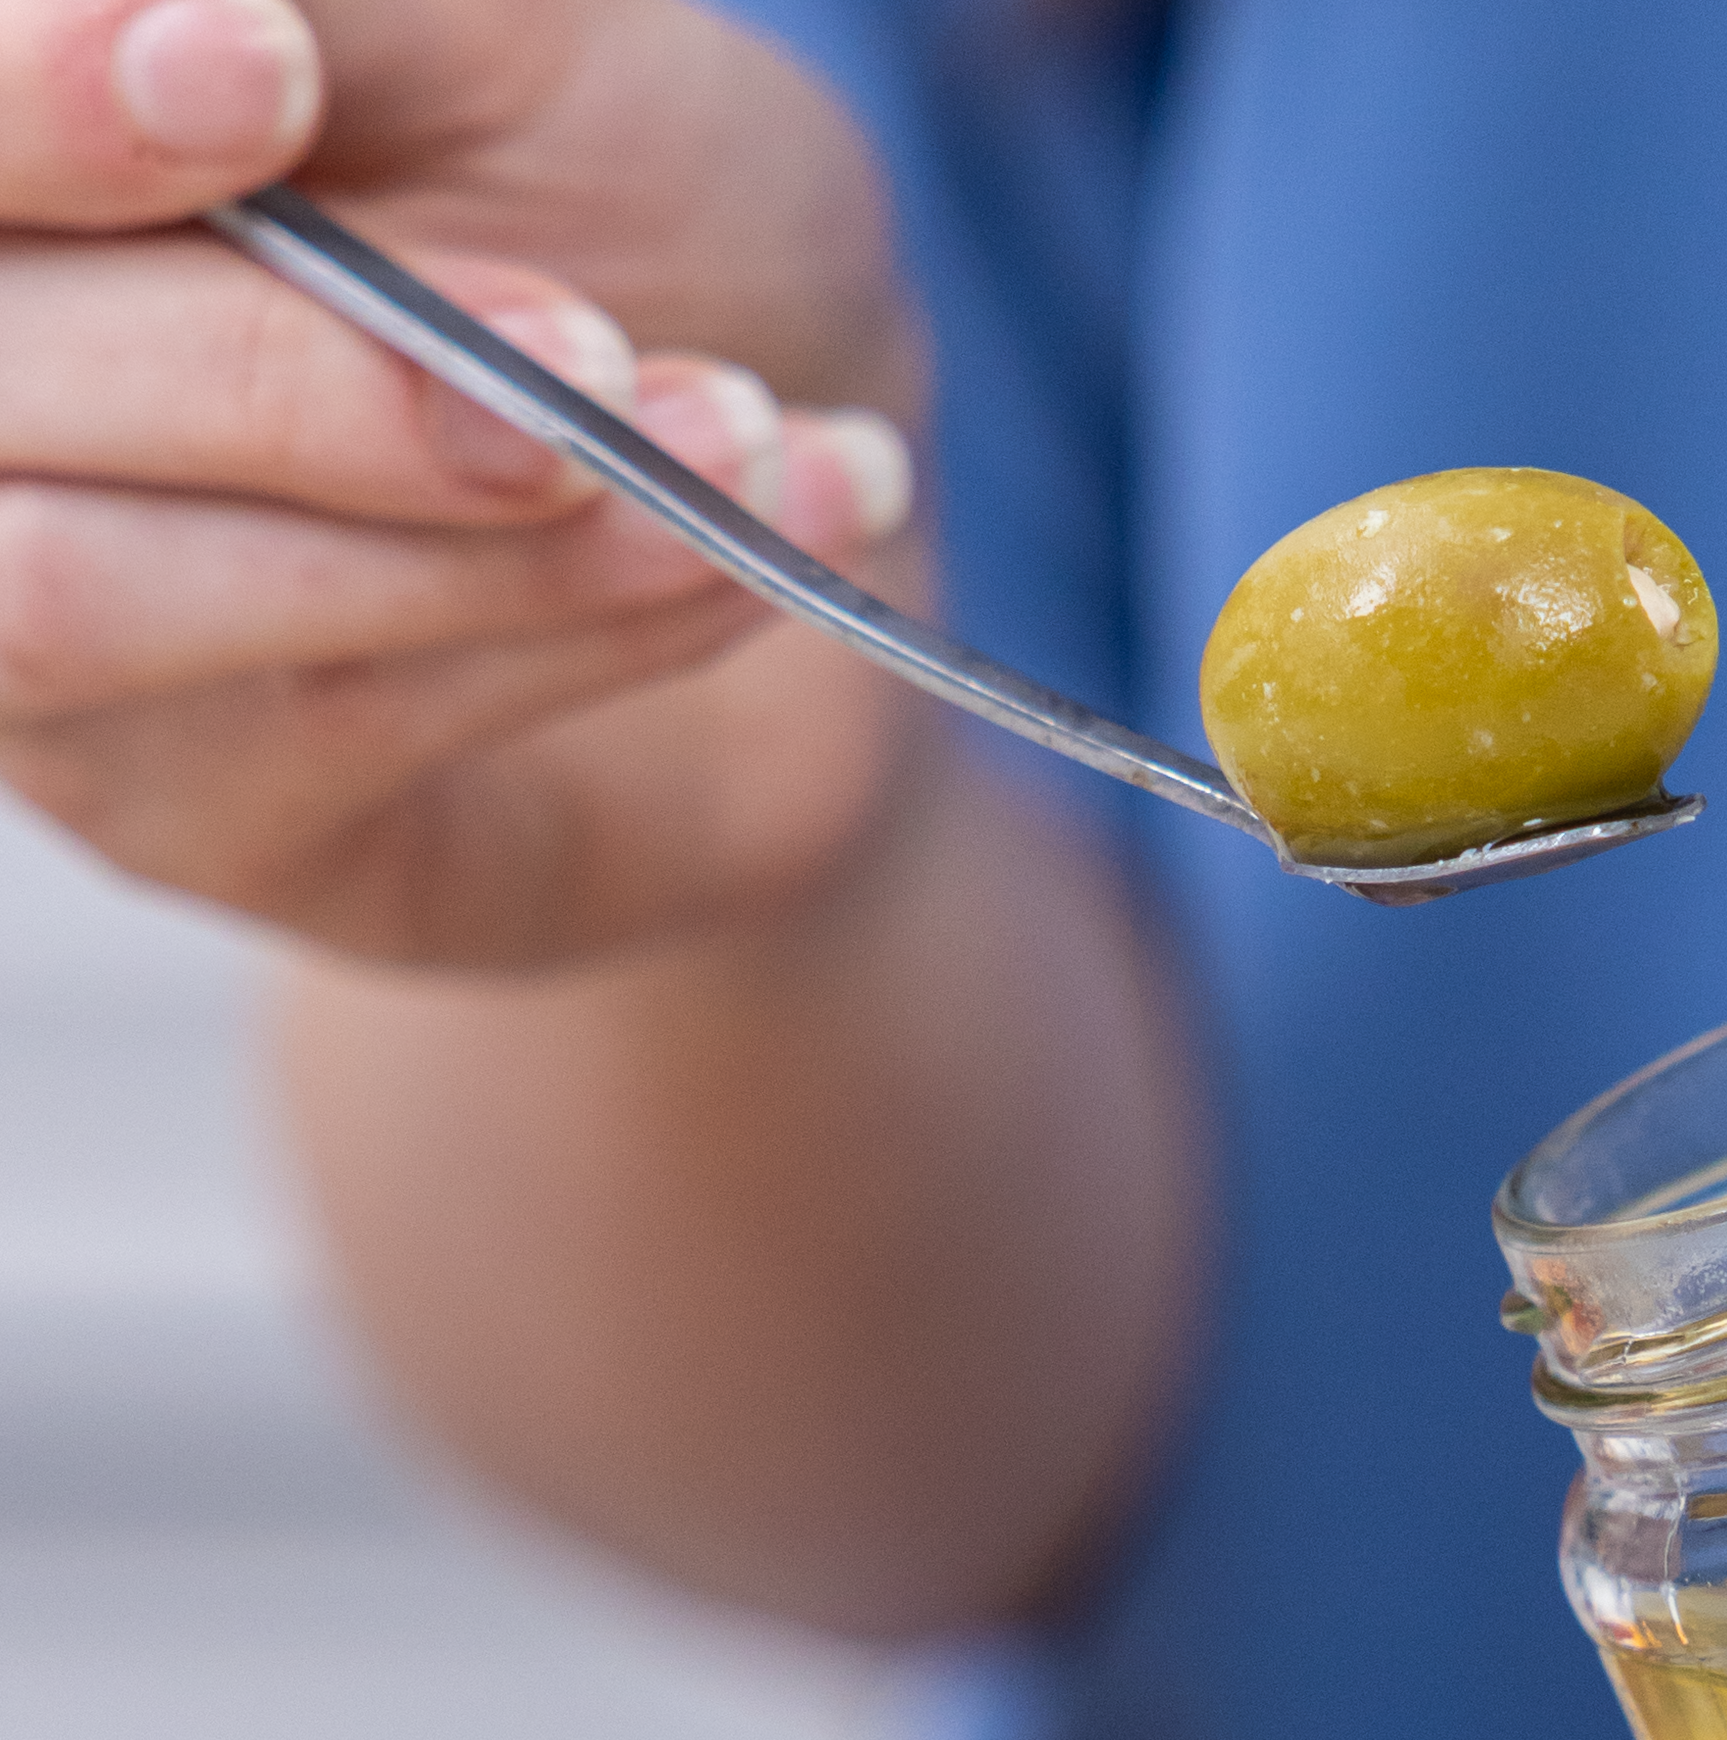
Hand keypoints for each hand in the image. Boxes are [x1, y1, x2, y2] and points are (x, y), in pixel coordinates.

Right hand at [0, 0, 925, 960]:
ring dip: (434, 524)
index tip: (262, 64)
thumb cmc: (626, 215)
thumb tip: (211, 19)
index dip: (40, 105)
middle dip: (285, 363)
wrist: (791, 492)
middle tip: (587, 343)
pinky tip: (734, 552)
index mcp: (11, 150)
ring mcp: (16, 620)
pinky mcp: (176, 815)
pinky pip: (317, 717)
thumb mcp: (511, 42)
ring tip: (727, 443)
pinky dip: (558, 623)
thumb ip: (346, 12)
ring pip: (77, 593)